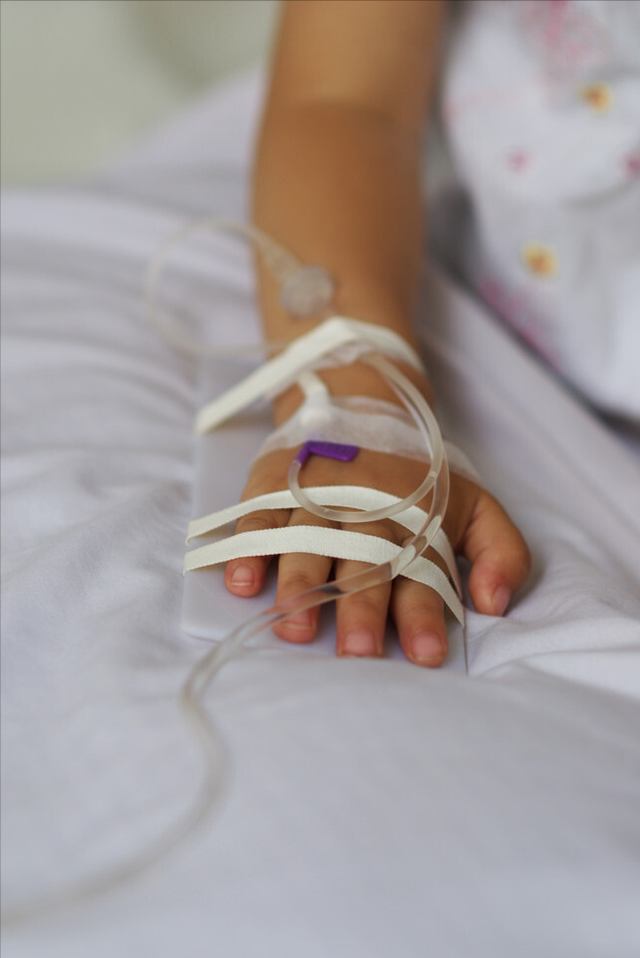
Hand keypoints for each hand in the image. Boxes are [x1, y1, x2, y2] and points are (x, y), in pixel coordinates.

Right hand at [224, 365, 530, 666]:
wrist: (361, 403)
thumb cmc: (418, 477)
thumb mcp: (476, 505)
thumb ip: (501, 552)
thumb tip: (494, 605)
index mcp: (414, 524)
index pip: (422, 575)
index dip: (423, 616)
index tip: (426, 654)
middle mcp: (365, 513)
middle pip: (363, 566)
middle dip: (362, 609)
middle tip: (358, 652)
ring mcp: (315, 498)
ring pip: (308, 545)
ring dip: (302, 586)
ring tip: (297, 626)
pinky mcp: (275, 486)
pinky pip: (258, 518)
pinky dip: (248, 548)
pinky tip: (243, 582)